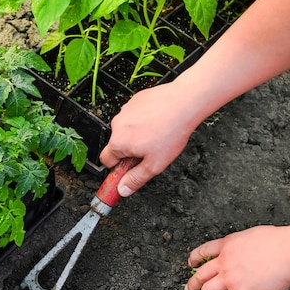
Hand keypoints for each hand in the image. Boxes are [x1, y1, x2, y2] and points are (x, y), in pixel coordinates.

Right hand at [99, 80, 200, 196]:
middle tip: (150, 152)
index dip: (117, 168)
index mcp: (119, 142)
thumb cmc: (171, 131)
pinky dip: (143, 120)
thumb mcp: (155, 165)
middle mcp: (117, 125)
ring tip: (158, 134)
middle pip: (118, 144)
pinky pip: (135, 115)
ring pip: (127, 129)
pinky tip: (158, 122)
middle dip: (130, 150)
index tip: (127, 170)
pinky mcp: (135, 100)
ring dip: (137, 134)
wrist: (184, 103)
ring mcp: (126, 110)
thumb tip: (123, 189)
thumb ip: (136, 179)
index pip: (106, 161)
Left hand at [185, 225, 289, 289]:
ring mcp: (229, 279)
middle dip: (192, 283)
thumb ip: (242, 245)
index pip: (204, 251)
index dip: (194, 259)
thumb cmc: (277, 242)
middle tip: (188, 289)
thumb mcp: (251, 235)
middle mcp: (223, 262)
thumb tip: (245, 249)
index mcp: (227, 245)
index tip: (191, 264)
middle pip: (201, 274)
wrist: (287, 252)